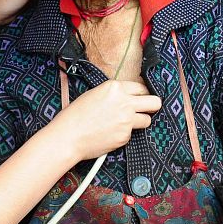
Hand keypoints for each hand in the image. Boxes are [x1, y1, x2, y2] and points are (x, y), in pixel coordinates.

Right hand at [46, 80, 161, 160]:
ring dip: (140, 121)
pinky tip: (111, 133)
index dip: (141, 94)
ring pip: (147, 120)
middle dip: (152, 105)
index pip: (141, 87)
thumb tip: (127, 96)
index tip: (140, 98)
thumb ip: (114, 94)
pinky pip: (132, 134)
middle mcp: (124, 102)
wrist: (68, 137)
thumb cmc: (75, 115)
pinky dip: (124, 134)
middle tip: (147, 109)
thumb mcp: (95, 94)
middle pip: (154, 102)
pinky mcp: (125, 136)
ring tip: (125, 124)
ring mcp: (126, 120)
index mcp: (115, 88)